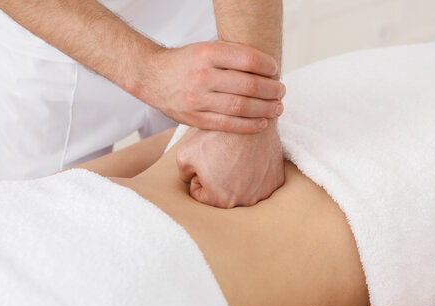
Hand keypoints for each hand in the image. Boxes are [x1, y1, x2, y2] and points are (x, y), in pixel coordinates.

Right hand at [141, 41, 285, 133]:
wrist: (153, 77)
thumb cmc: (187, 63)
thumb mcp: (206, 49)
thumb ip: (232, 57)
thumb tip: (267, 69)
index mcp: (207, 53)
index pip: (248, 60)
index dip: (268, 66)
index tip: (275, 70)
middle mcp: (202, 76)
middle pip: (248, 85)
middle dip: (271, 90)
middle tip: (281, 92)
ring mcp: (197, 99)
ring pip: (240, 107)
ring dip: (265, 109)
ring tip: (277, 108)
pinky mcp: (194, 118)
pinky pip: (227, 125)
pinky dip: (249, 125)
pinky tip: (262, 123)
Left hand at [176, 124, 284, 207]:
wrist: (248, 116)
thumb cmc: (214, 136)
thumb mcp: (184, 155)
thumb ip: (183, 174)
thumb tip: (190, 181)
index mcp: (222, 201)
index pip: (200, 195)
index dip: (198, 175)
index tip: (206, 159)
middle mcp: (246, 202)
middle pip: (222, 194)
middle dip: (217, 178)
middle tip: (219, 156)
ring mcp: (265, 191)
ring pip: (241, 188)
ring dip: (235, 176)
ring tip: (234, 155)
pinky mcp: (277, 180)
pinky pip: (259, 181)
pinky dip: (253, 171)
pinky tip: (249, 156)